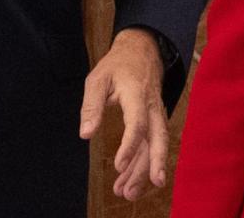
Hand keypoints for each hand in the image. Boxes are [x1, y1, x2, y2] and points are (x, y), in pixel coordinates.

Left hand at [79, 28, 167, 200]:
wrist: (143, 51)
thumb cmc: (117, 65)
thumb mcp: (98, 78)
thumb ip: (91, 105)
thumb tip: (85, 134)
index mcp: (137, 94)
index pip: (137, 122)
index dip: (130, 145)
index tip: (119, 165)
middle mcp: (152, 106)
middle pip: (157, 138)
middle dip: (152, 164)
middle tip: (147, 186)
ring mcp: (157, 114)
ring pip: (155, 145)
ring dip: (143, 170)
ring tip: (128, 193)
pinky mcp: (156, 121)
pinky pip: (152, 144)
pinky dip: (143, 164)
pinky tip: (131, 181)